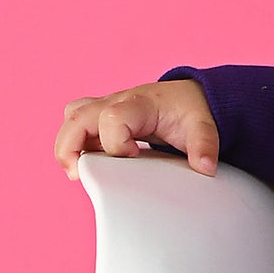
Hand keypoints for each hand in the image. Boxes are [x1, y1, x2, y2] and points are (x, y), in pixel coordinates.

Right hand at [55, 79, 218, 179]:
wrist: (189, 97)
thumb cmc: (190, 111)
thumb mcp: (203, 126)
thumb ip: (205, 145)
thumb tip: (206, 168)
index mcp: (139, 103)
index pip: (112, 118)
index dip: (116, 142)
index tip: (134, 156)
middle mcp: (116, 102)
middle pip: (77, 116)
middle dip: (70, 146)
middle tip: (78, 174)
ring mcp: (106, 109)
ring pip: (71, 118)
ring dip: (67, 145)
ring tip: (77, 172)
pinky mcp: (102, 119)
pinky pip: (77, 127)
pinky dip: (75, 145)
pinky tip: (88, 165)